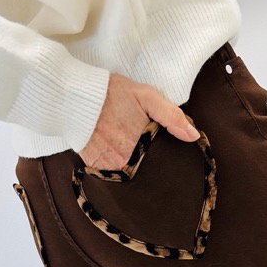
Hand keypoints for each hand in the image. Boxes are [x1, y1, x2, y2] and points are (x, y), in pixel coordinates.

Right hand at [78, 71, 198, 169]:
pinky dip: (114, 163)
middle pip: (145, 169)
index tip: (161, 150)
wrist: (74, 95)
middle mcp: (126, 162)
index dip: (161, 156)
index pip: (160, 162)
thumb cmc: (112, 93)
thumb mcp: (146, 96)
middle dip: (147, 160)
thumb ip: (171, 116)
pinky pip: (111, 172)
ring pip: (129, 172)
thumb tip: (193, 135)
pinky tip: (113, 149)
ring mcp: (109, 167)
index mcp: (142, 146)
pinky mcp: (95, 168)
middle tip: (140, 143)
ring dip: (131, 163)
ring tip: (125, 144)